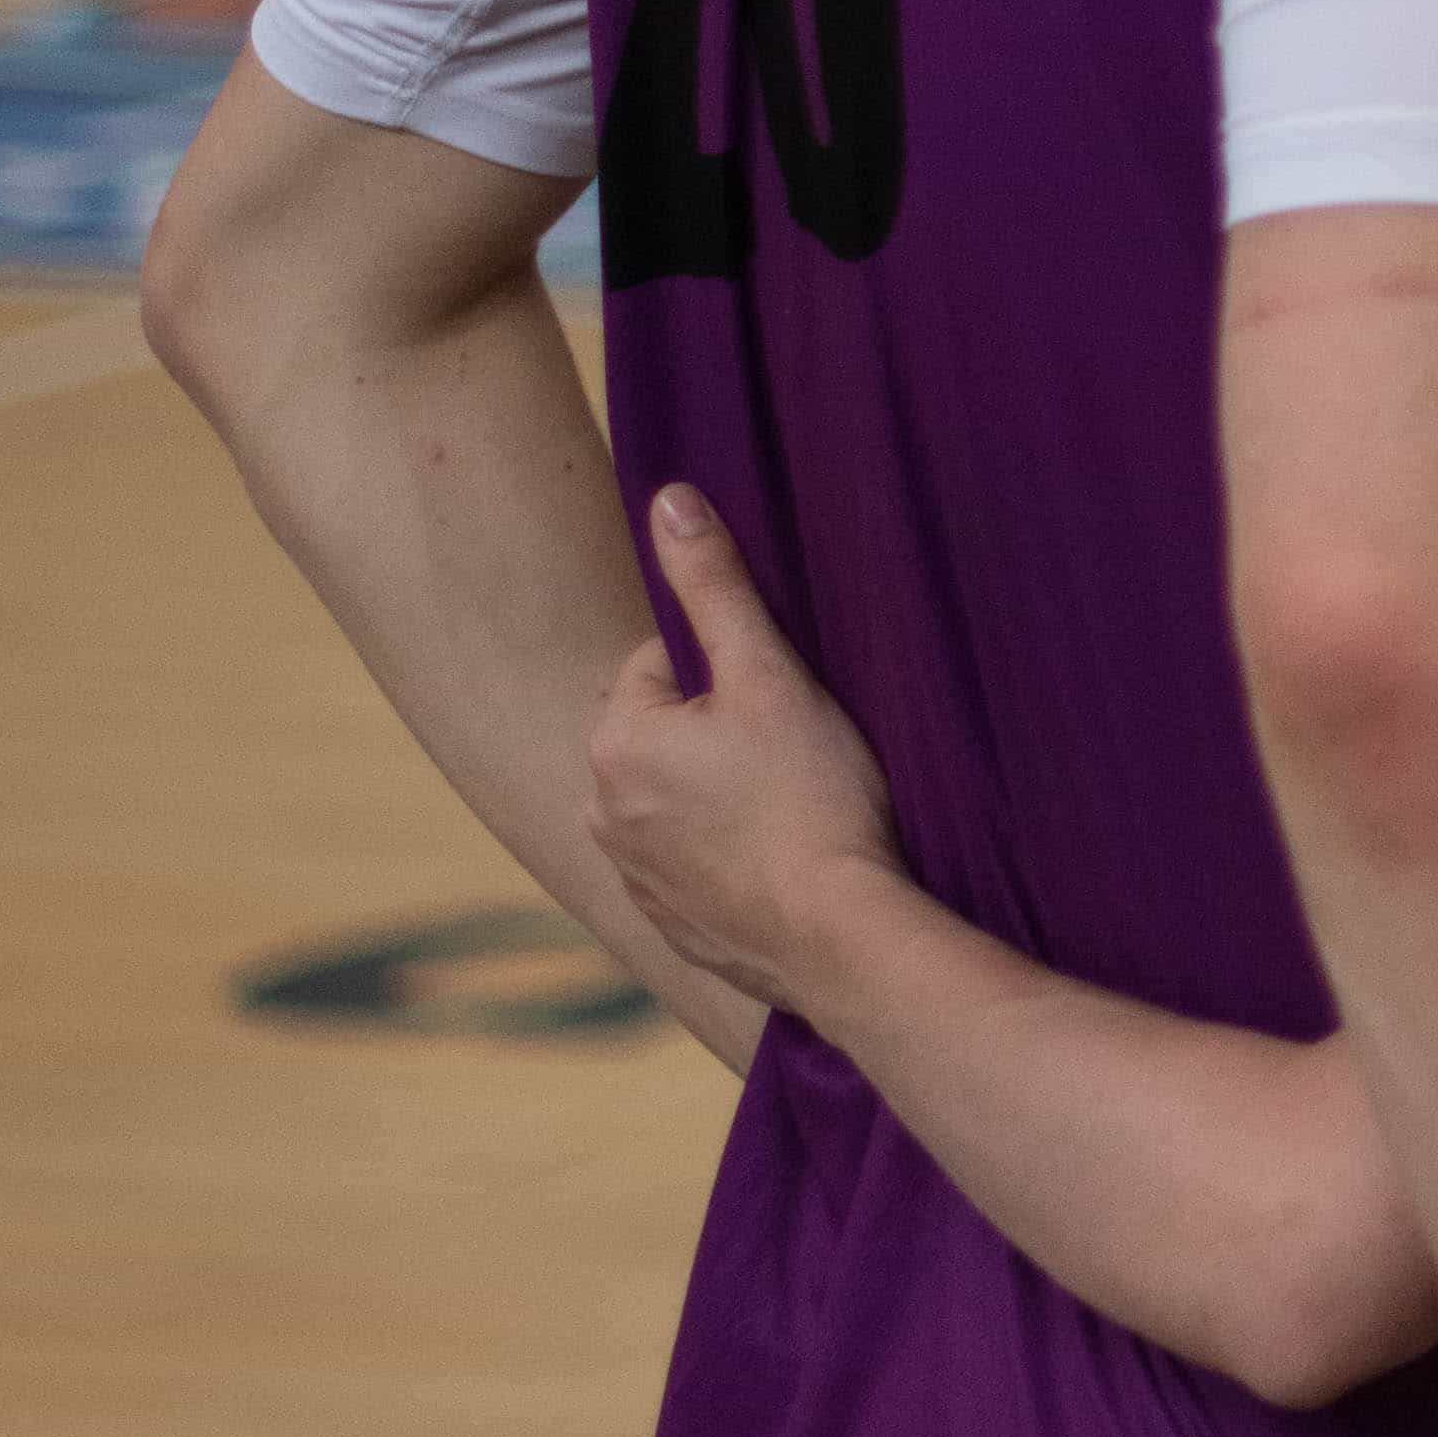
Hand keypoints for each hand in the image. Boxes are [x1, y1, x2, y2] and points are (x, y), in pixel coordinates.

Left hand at [588, 484, 903, 1018]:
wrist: (838, 938)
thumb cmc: (812, 797)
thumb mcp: (770, 674)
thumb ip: (715, 585)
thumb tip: (669, 498)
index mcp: (616, 742)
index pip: (663, 667)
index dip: (733, 674)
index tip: (785, 706)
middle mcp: (599, 812)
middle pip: (662, 736)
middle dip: (716, 735)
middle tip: (794, 754)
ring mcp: (631, 878)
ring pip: (672, 803)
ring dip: (716, 797)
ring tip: (790, 809)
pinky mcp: (667, 927)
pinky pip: (687, 868)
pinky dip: (724, 859)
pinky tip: (780, 861)